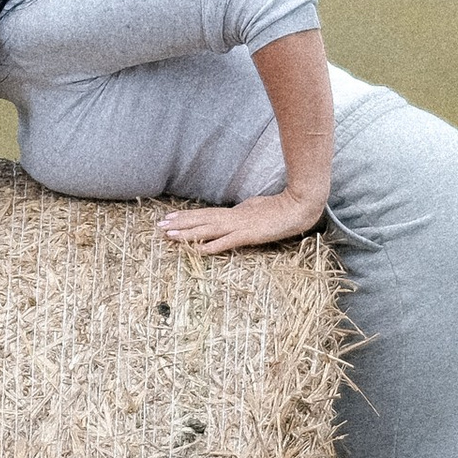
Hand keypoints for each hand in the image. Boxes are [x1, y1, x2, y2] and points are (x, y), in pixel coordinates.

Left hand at [156, 186, 326, 256]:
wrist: (298, 206)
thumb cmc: (280, 208)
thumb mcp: (256, 209)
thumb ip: (243, 213)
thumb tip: (234, 214)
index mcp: (234, 212)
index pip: (205, 214)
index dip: (186, 217)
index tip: (168, 218)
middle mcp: (232, 217)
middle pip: (200, 220)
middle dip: (179, 224)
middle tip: (159, 226)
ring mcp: (239, 226)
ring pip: (207, 229)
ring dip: (187, 233)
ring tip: (168, 235)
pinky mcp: (248, 235)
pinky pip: (225, 242)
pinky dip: (209, 246)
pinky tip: (195, 250)